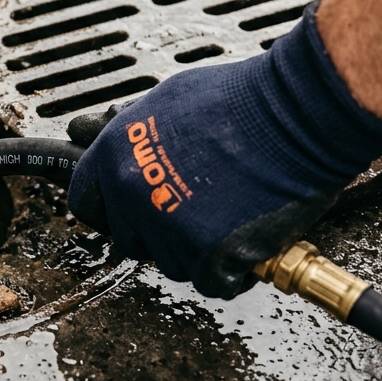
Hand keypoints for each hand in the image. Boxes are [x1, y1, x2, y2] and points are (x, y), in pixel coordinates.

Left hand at [66, 6, 381, 297]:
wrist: (296, 113)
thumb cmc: (240, 98)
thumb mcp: (165, 99)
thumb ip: (126, 129)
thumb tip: (85, 131)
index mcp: (113, 156)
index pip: (86, 203)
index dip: (112, 209)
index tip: (132, 209)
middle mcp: (131, 194)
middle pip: (129, 239)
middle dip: (157, 231)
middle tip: (194, 208)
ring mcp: (168, 227)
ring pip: (170, 263)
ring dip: (196, 250)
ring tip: (227, 214)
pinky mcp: (209, 255)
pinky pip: (212, 282)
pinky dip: (231, 270)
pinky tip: (246, 239)